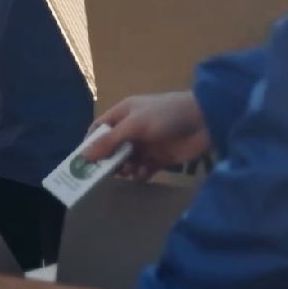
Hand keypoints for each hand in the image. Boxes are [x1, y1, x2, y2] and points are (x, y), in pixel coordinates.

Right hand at [83, 91, 209, 181]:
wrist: (204, 121)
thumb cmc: (166, 115)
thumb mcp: (135, 125)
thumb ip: (110, 141)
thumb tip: (84, 155)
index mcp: (123, 114)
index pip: (100, 129)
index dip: (90, 144)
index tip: (83, 163)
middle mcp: (132, 128)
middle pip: (112, 148)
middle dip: (109, 160)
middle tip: (106, 174)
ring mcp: (147, 143)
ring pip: (127, 160)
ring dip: (125, 168)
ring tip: (129, 171)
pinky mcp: (160, 157)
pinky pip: (144, 168)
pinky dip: (141, 173)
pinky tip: (143, 175)